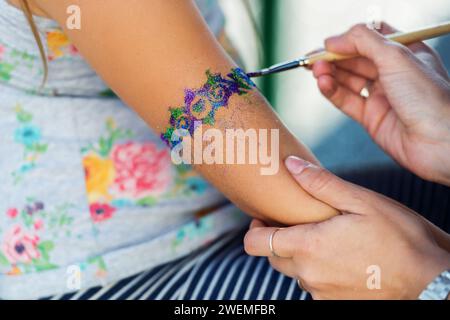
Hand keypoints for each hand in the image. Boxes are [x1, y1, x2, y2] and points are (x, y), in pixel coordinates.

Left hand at [244, 156, 449, 298]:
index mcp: (308, 246)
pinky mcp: (334, 305)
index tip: (265, 218)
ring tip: (329, 240)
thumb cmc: (399, 238)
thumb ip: (321, 184)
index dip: (254, 229)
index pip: (255, 243)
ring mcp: (320, 294)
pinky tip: (342, 260)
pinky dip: (319, 272)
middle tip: (302, 223)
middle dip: (279, 239)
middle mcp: (308, 275)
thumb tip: (291, 165)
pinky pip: (314, 287)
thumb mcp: (362, 201)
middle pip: (273, 257)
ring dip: (302, 256)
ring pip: (294, 272)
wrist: (430, 282)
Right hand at [311, 23, 449, 185]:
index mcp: (405, 53)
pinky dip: (332, 92)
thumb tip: (333, 39)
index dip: (347, 40)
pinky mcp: (371, 118)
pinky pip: (346, 101)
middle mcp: (393, 73)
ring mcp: (382, 96)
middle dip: (333, 58)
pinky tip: (323, 84)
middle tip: (312, 60)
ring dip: (330, 74)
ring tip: (315, 71)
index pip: (370, 39)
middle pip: (355, 60)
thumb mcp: (396, 57)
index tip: (328, 43)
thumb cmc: (431, 98)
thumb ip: (363, 42)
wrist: (441, 142)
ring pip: (348, 80)